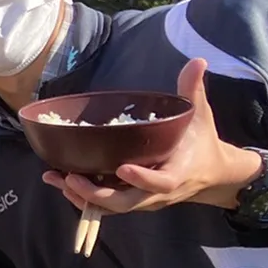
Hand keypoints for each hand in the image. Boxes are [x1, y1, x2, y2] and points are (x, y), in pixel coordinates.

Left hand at [42, 58, 259, 214]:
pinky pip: (105, 205)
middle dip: (97, 194)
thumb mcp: (200, 116)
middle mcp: (156, 193)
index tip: (122, 168)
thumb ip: (193, 91)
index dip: (141, 178)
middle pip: (125, 202)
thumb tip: (198, 61)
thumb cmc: (201, 142)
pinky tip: (59, 182)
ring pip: (110, 207)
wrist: (211, 174)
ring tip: (56, 178)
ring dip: (81, 196)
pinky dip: (81, 197)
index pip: (160, 183)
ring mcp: (142, 199)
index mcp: (176, 173)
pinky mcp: (131, 199)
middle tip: (72, 178)